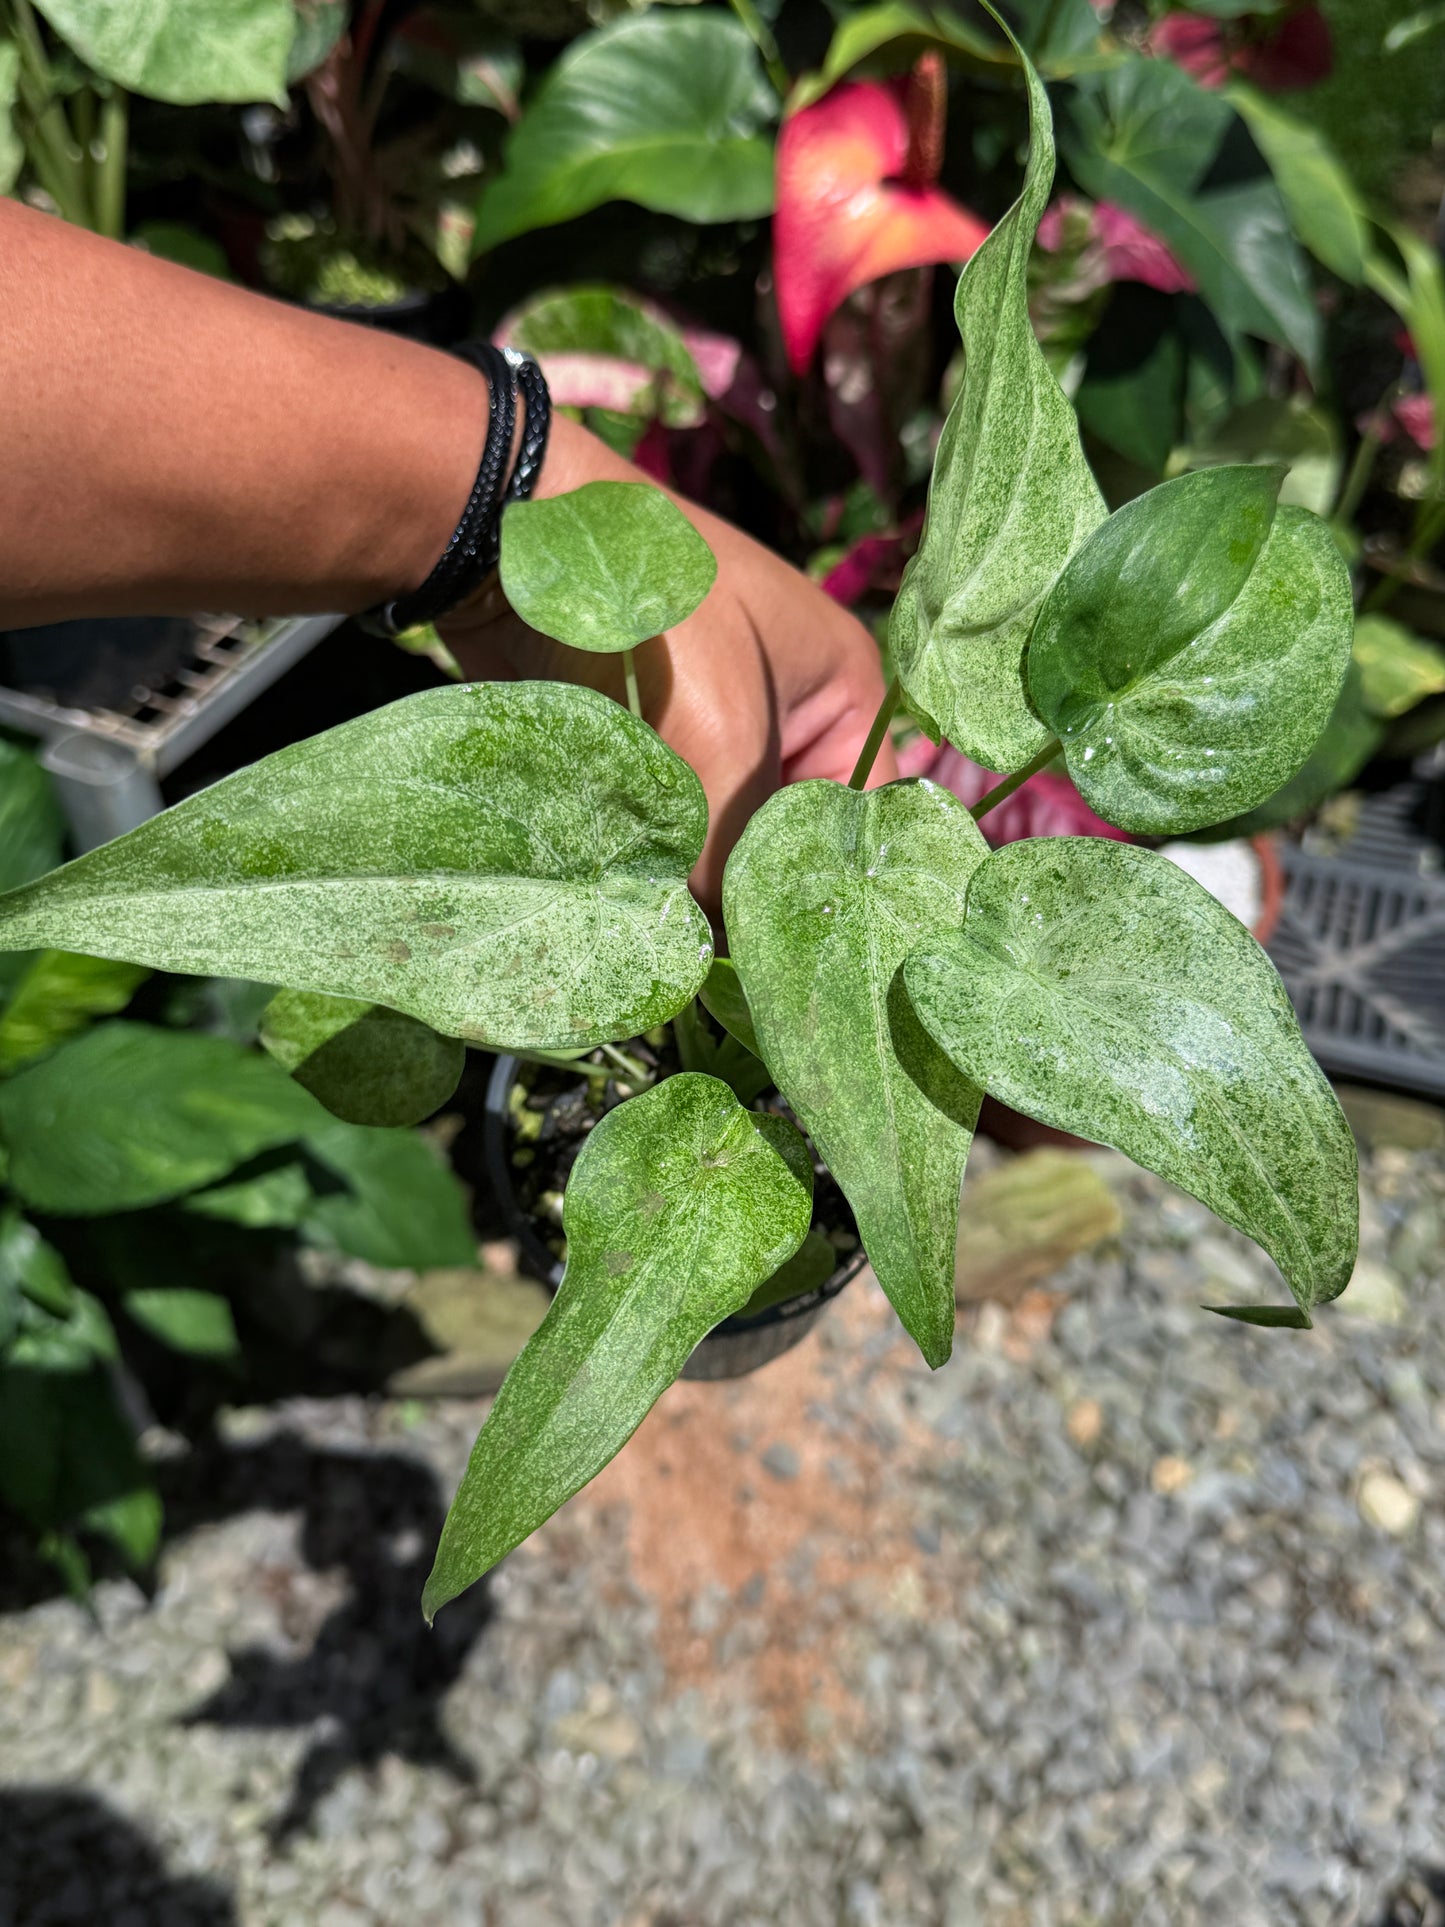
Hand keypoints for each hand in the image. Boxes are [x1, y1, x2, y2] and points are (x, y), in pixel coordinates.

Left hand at [440, 417, 897, 917]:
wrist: (511, 534)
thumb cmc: (648, 618)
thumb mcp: (719, 745)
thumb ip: (733, 858)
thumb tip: (717, 956)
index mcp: (842, 690)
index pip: (859, 817)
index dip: (825, 885)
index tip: (788, 954)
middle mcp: (785, 710)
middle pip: (781, 834)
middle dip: (743, 887)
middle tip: (709, 954)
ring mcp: (707, 721)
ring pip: (711, 834)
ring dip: (683, 877)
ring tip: (658, 932)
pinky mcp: (636, 738)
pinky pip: (654, 820)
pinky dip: (639, 856)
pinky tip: (621, 901)